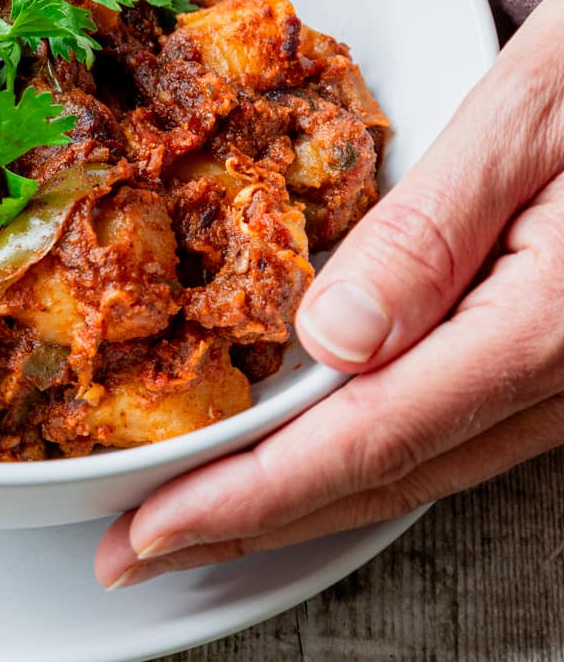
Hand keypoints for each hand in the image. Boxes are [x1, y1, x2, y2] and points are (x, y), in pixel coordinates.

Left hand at [95, 0, 563, 587]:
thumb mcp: (533, 113)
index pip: (369, 439)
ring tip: (199, 513)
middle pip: (388, 478)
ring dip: (304, 499)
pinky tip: (310, 452)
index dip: (249, 498)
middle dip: (252, 523)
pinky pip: (456, 428)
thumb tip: (330, 339)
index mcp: (548, 326)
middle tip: (138, 549)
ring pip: (424, 466)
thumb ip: (433, 232)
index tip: (151, 531)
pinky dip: (367, 454)